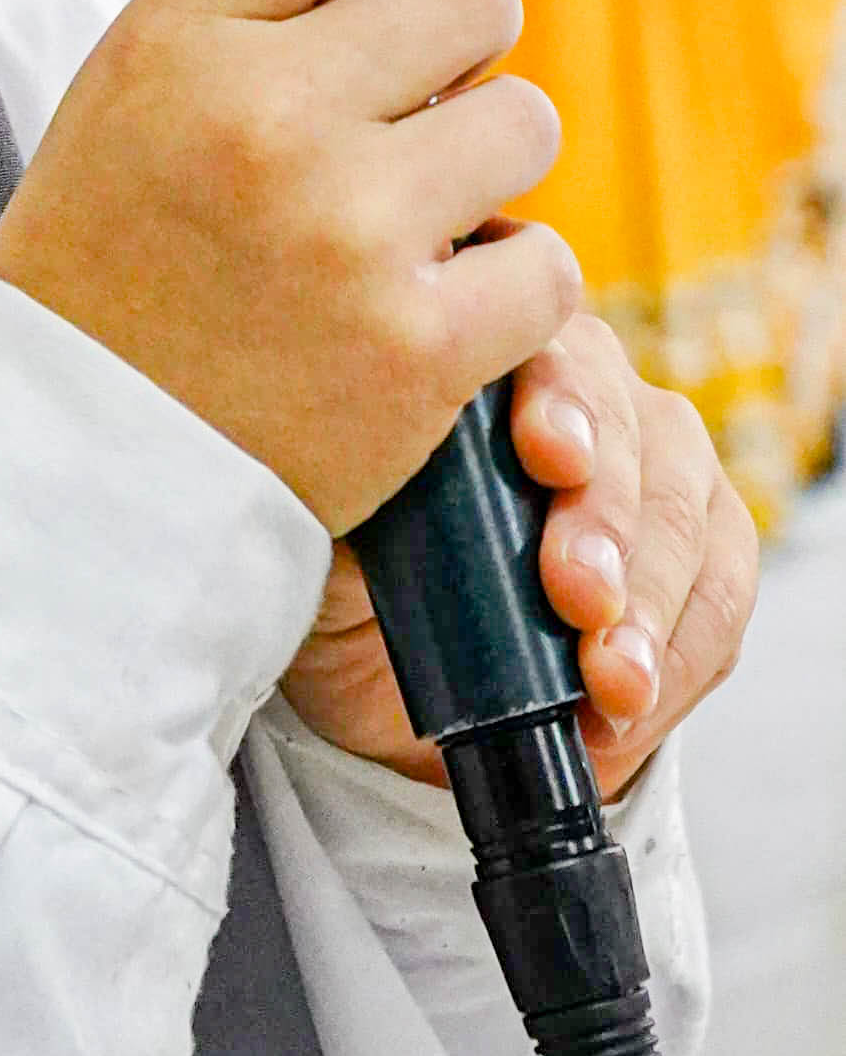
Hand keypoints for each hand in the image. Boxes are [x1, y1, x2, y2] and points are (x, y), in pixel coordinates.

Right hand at [0, 0, 575, 531]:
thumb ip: (252, 7)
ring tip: (412, 216)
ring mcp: (348, 233)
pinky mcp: (416, 349)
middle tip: (418, 103)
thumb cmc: (110, 271)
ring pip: (528, 122)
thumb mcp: (130, 93)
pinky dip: (510, 292)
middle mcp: (264, 117)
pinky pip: (547, 264)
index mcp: (179, 39)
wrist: (74, 473)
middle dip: (464, 42)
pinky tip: (436, 308)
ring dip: (487, 166)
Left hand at [280, 308, 760, 786]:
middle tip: (579, 599)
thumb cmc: (353, 576)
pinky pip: (724, 586)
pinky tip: (633, 703)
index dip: (559, 402)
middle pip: (632, 431)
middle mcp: (585, 389)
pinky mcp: (702, 543)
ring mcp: (654, 460)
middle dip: (609, 522)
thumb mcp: (332, 536)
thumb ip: (360, 500)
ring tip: (610, 681)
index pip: (548, 353)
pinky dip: (682, 652)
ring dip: (653, 603)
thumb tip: (376, 490)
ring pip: (688, 510)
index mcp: (490, 360)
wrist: (390, 669)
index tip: (548, 459)